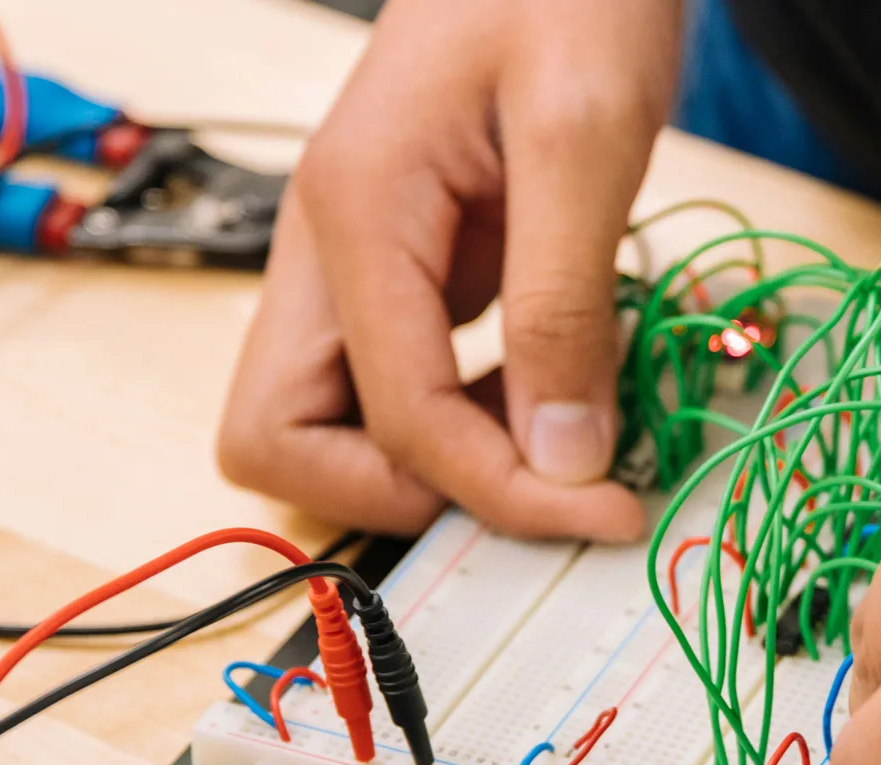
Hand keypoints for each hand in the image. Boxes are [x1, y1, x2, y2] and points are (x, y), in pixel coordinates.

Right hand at [218, 0, 679, 537]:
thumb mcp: (587, 138)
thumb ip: (565, 308)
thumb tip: (562, 459)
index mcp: (356, 210)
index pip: (395, 419)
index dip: (498, 490)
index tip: (602, 510)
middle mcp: (326, 244)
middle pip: (279, 440)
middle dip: (401, 491)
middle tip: (533, 485)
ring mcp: (353, 257)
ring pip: (322, 421)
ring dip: (427, 462)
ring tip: (555, 438)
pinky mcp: (398, 263)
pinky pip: (389, 381)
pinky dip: (457, 416)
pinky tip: (546, 388)